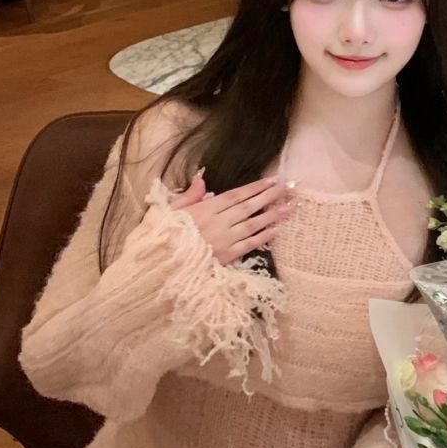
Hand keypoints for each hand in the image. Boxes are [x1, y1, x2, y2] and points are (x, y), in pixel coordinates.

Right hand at [170, 175, 292, 264]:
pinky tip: (276, 230)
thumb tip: (202, 179)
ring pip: (252, 225)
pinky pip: (248, 245)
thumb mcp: (168, 211)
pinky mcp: (226, 258)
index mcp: (203, 210)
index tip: (271, 180)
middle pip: (248, 207)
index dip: (254, 187)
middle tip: (287, 188)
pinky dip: (263, 237)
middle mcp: (217, 223)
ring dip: (271, 216)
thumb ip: (188, 196)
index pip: (235, 196)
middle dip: (269, 197)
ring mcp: (223, 241)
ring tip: (288, 208)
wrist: (158, 267)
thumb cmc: (161, 237)